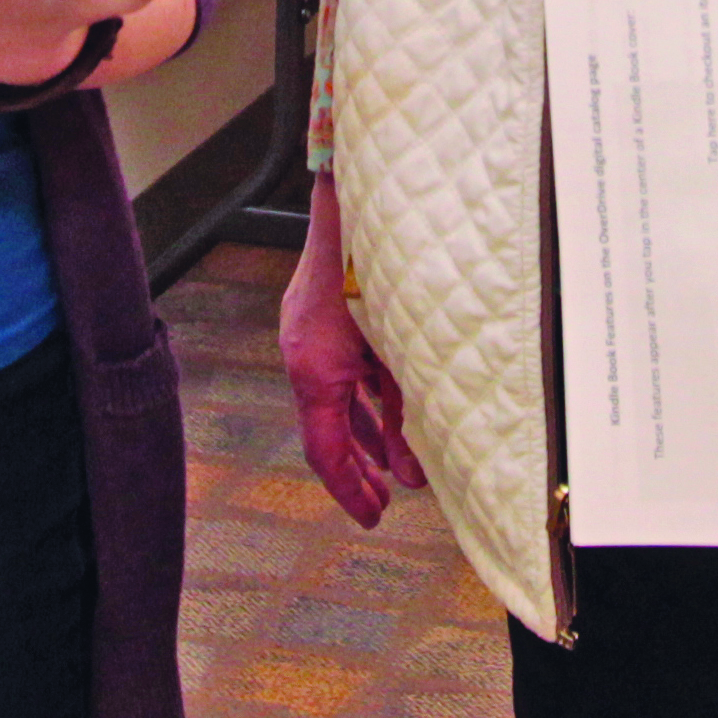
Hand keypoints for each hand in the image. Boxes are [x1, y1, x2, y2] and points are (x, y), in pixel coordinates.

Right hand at [280, 173, 424, 525]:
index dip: (349, 489)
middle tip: (381, 503)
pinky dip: (360, 395)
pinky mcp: (320, 314)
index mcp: (315, 369)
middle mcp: (303, 354)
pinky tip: (386, 408)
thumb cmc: (387, 272)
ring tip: (390, 465)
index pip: (324, 450)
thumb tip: (414, 471)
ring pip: (332, 398)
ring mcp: (308, 332)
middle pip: (324, 429)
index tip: (371, 518)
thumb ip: (407, 412)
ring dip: (361, 433)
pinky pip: (337, 369)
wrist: (356, 200)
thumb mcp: (401, 352)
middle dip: (355, 468)